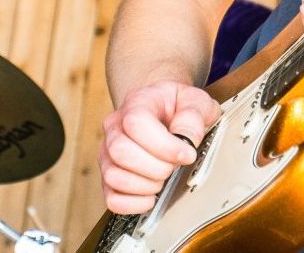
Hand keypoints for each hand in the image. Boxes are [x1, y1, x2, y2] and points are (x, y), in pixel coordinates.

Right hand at [98, 81, 220, 213]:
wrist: (165, 109)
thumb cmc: (178, 106)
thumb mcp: (195, 100)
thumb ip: (192, 116)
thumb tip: (186, 141)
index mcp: (136, 103)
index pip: (136, 123)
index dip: (164, 145)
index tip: (187, 154)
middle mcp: (115, 127)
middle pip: (120, 152)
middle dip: (156, 167)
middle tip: (175, 166)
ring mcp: (108, 153)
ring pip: (113, 176)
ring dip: (145, 185)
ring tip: (164, 178)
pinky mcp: (109, 176)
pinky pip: (112, 198)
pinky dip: (134, 203)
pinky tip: (152, 196)